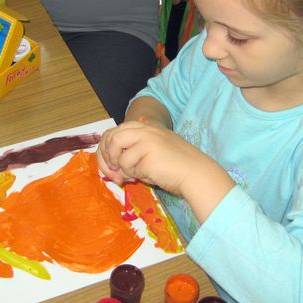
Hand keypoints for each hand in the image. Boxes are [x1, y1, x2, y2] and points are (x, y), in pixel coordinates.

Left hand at [97, 120, 224, 195]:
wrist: (196, 173)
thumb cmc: (175, 165)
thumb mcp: (153, 150)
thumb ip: (133, 150)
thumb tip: (111, 164)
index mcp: (146, 127)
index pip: (114, 131)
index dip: (106, 149)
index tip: (111, 165)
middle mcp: (145, 130)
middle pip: (112, 138)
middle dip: (108, 158)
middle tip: (116, 173)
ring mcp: (147, 141)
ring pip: (119, 156)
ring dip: (126, 170)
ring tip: (140, 175)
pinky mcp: (148, 156)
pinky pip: (131, 169)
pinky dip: (138, 176)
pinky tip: (151, 176)